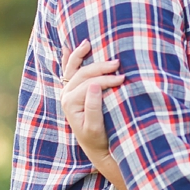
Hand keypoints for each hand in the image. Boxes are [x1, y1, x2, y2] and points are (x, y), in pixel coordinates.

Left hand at [60, 40, 125, 181]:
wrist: (96, 146)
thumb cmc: (99, 137)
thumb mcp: (95, 127)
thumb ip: (93, 106)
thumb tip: (95, 85)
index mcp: (70, 102)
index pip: (90, 84)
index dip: (107, 79)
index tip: (123, 79)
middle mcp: (66, 95)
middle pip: (83, 73)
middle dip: (100, 66)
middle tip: (118, 63)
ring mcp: (68, 92)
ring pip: (73, 68)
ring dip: (82, 55)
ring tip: (90, 42)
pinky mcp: (73, 91)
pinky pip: (68, 71)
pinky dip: (69, 58)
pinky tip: (68, 46)